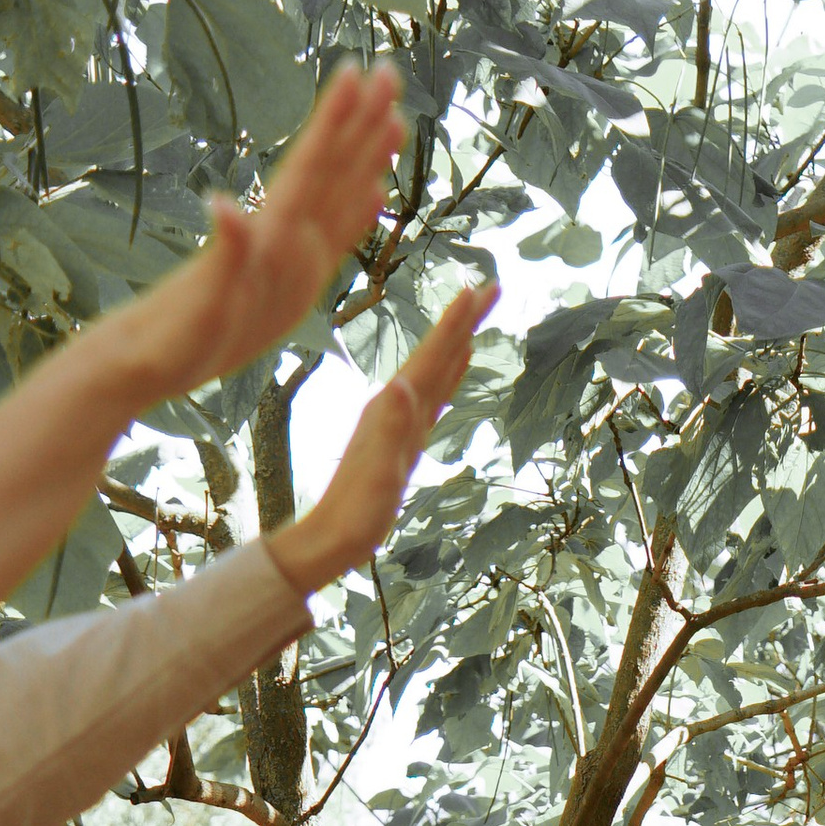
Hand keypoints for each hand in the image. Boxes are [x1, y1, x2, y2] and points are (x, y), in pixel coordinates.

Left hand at [83, 66, 402, 414]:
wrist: (146, 359)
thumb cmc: (172, 339)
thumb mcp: (200, 304)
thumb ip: (220, 255)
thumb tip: (223, 205)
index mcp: (269, 238)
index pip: (309, 168)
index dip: (334, 122)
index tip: (357, 72)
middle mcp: (282, 238)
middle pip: (329, 168)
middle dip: (359, 121)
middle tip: (388, 71)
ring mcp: (288, 257)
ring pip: (336, 194)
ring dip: (362, 155)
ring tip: (391, 119)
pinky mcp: (289, 280)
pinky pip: (333, 233)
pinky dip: (355, 209)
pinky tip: (371, 191)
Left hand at [267, 283, 494, 595]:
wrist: (331, 537)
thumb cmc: (355, 513)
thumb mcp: (377, 475)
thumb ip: (389, 430)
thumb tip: (404, 386)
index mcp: (392, 408)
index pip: (429, 357)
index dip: (455, 325)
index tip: (479, 289)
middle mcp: (394, 406)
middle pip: (435, 354)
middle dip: (464, 321)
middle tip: (493, 288)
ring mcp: (399, 420)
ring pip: (435, 370)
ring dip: (456, 342)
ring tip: (478, 318)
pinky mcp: (403, 436)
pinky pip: (433, 395)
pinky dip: (448, 375)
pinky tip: (456, 367)